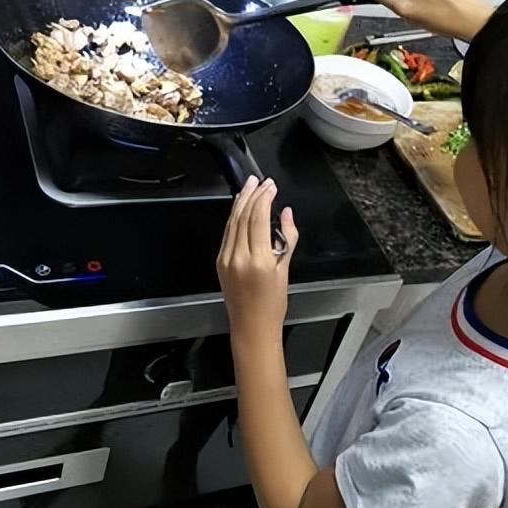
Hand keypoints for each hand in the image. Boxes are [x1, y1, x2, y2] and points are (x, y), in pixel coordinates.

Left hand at [217, 177, 298, 340]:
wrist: (252, 326)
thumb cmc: (273, 303)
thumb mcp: (285, 270)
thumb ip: (287, 238)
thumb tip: (286, 213)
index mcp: (258, 260)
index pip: (258, 218)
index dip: (264, 198)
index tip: (271, 186)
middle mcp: (238, 257)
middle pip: (243, 216)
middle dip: (252, 195)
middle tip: (260, 181)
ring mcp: (226, 259)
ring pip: (232, 222)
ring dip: (241, 202)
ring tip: (249, 186)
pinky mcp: (220, 261)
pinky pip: (227, 233)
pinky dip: (234, 217)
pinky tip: (240, 207)